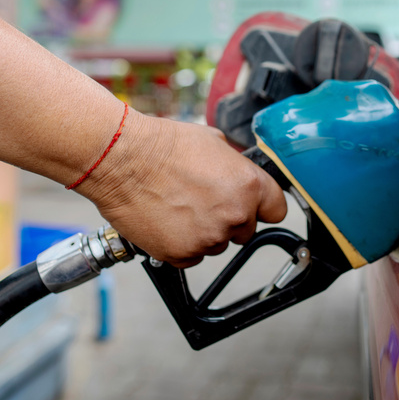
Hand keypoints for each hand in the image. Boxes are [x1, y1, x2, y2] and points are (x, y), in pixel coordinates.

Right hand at [76, 111, 287, 266]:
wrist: (122, 159)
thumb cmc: (163, 146)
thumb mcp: (214, 142)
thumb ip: (235, 166)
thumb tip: (239, 175)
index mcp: (249, 186)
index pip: (276, 210)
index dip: (263, 208)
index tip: (254, 208)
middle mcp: (235, 215)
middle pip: (245, 230)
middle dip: (228, 219)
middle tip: (202, 202)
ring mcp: (209, 238)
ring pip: (216, 244)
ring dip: (203, 232)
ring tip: (178, 207)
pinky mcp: (182, 254)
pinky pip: (190, 257)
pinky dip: (180, 244)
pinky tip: (167, 221)